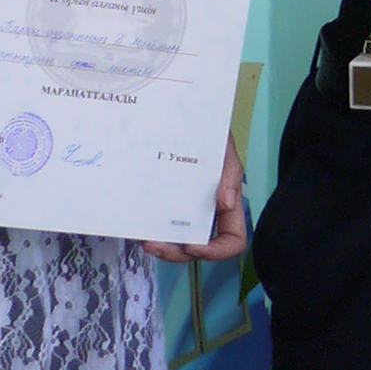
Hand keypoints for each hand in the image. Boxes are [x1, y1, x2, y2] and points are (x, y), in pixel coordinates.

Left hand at [144, 139, 249, 266]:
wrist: (180, 116)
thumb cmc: (207, 132)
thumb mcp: (224, 149)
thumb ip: (231, 174)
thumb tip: (226, 203)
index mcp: (226, 205)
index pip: (232, 239)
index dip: (217, 251)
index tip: (194, 245)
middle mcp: (206, 213)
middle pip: (198, 248)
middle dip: (177, 253)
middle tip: (155, 246)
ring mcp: (184, 210)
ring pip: (176, 241)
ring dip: (161, 247)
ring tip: (144, 239)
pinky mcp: (163, 203)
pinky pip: (158, 224)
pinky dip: (148, 229)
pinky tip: (138, 225)